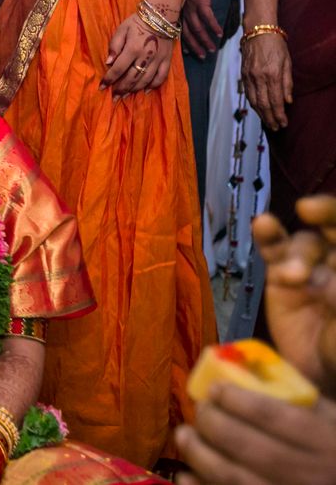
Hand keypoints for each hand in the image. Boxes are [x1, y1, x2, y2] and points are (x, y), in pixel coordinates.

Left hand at [100, 12, 173, 96]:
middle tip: (113, 98)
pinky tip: (144, 91)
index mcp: (133, 49)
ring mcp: (158, 60)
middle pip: (131, 78)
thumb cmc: (137, 22)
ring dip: (134, 90)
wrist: (161, 15)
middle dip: (121, 90)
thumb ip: (114, 46)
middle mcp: (146, 57)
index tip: (102, 87)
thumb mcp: (122, 30)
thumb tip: (108, 63)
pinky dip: (153, 86)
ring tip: (125, 96)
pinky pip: (161, 77)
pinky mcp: (167, 60)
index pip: (118, 69)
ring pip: (145, 81)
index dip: (109, 79)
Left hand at [175, 386, 335, 484]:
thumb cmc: (329, 441)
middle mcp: (311, 475)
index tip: (215, 388)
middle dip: (214, 424)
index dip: (237, 401)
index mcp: (326, 442)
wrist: (334, 479)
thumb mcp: (326, 415)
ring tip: (184, 435)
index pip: (274, 417)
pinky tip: (185, 474)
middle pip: (250, 448)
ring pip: (233, 479)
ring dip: (199, 455)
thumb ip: (290, 393)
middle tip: (200, 409)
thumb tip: (235, 365)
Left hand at [181, 0, 221, 58]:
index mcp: (177, 10)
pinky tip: (219, 33)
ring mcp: (191, 6)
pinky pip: (207, 17)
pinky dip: (213, 26)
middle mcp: (182, 11)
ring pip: (197, 28)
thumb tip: (190, 17)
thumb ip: (185, 7)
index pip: (179, 30)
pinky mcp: (201, 1)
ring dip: (205, 40)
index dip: (184, 42)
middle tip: (202, 57)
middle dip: (195, 46)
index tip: (189, 54)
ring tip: (212, 49)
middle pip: (187, 33)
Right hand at [241, 33, 291, 130]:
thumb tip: (288, 101)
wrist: (258, 32)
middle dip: (270, 118)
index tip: (283, 124)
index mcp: (271, 74)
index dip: (279, 114)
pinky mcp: (243, 75)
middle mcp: (258, 78)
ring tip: (268, 122)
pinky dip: (253, 104)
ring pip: (253, 101)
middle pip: (263, 104)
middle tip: (275, 128)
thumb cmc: (276, 45)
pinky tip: (258, 110)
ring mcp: (249, 77)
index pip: (275, 100)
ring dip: (261, 114)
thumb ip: (287, 82)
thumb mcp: (287, 62)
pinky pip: (248, 94)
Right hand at [253, 195, 335, 389]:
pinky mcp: (282, 280)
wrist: (325, 383)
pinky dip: (267, 237)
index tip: (317, 210)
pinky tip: (262, 225)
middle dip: (323, 215)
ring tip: (291, 277)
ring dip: (296, 253)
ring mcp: (312, 270)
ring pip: (302, 242)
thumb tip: (326, 247)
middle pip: (329, 228)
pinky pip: (274, 252)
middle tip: (309, 210)